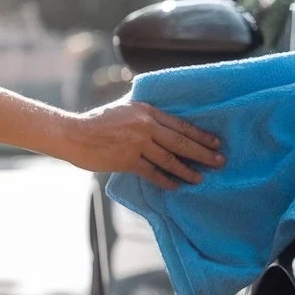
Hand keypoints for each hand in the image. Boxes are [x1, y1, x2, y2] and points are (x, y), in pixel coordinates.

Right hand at [62, 97, 223, 188]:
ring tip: (201, 178)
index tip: (216, 143)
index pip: (180, 124)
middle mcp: (145, 125)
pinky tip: (177, 186)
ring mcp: (137, 143)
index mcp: (147, 110)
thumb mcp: (125, 109)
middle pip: (181, 141)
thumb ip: (145, 115)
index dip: (201, 135)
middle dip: (203, 153)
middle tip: (220, 161)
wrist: (74, 134)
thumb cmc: (99, 122)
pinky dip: (166, 180)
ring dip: (188, 170)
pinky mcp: (127, 160)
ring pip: (170, 159)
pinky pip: (152, 172)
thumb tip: (165, 122)